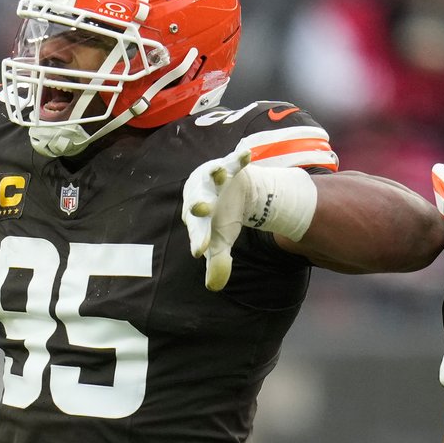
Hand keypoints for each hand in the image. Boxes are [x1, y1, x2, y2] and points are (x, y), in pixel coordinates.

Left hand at [181, 148, 251, 290]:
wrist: (230, 192)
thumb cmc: (221, 219)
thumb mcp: (221, 240)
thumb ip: (218, 262)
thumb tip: (214, 286)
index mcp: (197, 219)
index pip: (196, 230)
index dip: (198, 238)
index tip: (200, 250)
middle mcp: (202, 197)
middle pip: (198, 200)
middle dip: (200, 204)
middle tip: (200, 209)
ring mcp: (215, 181)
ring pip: (212, 176)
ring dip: (216, 174)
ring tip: (219, 174)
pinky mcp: (230, 168)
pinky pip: (234, 162)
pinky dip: (239, 158)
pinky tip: (247, 155)